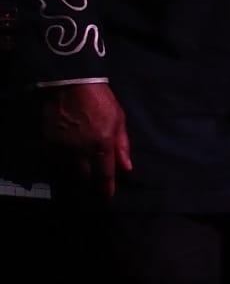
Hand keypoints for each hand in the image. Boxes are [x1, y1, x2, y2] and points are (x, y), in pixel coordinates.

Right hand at [38, 82, 131, 197]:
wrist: (72, 85)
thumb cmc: (101, 101)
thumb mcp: (119, 120)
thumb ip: (122, 146)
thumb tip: (127, 168)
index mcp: (102, 144)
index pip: (104, 174)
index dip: (106, 189)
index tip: (107, 198)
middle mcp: (81, 150)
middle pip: (84, 178)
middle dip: (89, 186)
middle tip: (93, 190)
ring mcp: (63, 147)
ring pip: (67, 172)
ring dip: (74, 177)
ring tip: (79, 180)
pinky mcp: (49, 143)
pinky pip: (54, 162)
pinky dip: (60, 166)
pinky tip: (66, 166)